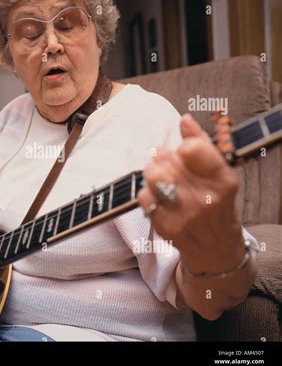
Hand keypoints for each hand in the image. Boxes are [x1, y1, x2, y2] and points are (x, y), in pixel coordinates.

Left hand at [137, 114, 244, 273]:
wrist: (215, 246)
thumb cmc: (216, 201)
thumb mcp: (218, 172)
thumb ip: (202, 143)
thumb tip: (185, 119)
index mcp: (223, 180)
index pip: (192, 149)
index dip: (182, 145)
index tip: (183, 150)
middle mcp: (206, 199)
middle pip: (166, 159)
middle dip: (163, 156)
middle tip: (166, 160)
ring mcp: (185, 215)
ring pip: (152, 176)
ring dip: (152, 171)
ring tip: (158, 175)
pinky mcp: (166, 227)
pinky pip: (143, 196)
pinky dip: (146, 192)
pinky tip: (157, 196)